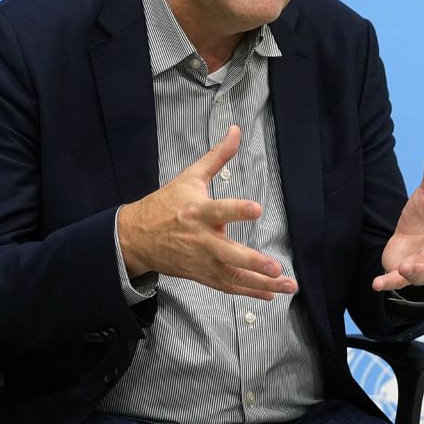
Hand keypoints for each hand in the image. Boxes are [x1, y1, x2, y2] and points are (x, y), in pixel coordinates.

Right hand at [117, 125, 297, 299]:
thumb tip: (236, 130)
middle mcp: (200, 239)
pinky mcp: (202, 275)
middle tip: (275, 267)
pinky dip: (249, 292)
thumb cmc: (166, 205)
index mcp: (197, 212)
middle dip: (252, 262)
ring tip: (287, 284)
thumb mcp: (190, 176)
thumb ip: (218, 156)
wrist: (136, 237)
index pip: (219, 210)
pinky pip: (228, 286)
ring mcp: (201, 261)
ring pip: (233, 276)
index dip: (237, 210)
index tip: (256, 209)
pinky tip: (271, 294)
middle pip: (228, 254)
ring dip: (261, 283)